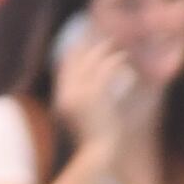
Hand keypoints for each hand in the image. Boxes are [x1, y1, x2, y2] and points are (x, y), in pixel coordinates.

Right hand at [66, 39, 152, 154]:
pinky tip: (122, 57)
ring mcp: (80, 94)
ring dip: (101, 50)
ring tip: (111, 42)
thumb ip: (82, 101)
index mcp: (61, 99)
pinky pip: (104, 71)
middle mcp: (66, 94)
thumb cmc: (94, 138)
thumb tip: (89, 87)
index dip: (73, 52)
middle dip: (84, 44)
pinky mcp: (96, 95)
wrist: (98, 152)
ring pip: (90, 63)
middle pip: (74, 61)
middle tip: (94, 31)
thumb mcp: (83, 118)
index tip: (81, 41)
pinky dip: (113, 62)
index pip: (64, 68)